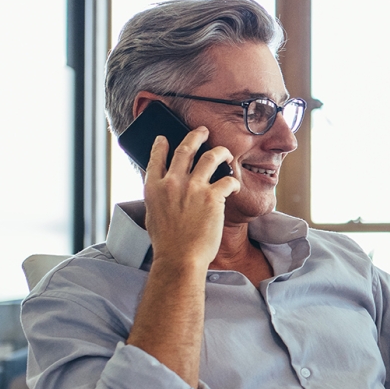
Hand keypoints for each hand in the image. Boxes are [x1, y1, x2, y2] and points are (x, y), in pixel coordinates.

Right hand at [142, 128, 239, 270]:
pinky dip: (234, 182)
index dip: (161, 145)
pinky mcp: (213, 196)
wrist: (180, 258)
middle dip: (195, 136)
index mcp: (154, 188)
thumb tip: (164, 189)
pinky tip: (236, 187)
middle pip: (185, 149)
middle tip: (203, 131)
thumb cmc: (168, 243)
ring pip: (210, 156)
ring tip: (226, 152)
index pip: (156, 158)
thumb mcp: (153, 215)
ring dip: (221, 151)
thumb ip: (159, 197)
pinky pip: (228, 180)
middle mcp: (172, 182)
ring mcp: (193, 188)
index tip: (165, 138)